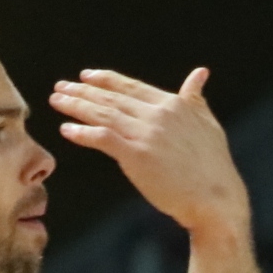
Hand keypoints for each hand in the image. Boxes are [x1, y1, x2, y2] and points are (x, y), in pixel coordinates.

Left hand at [48, 68, 248, 240]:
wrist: (216, 199)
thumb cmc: (214, 166)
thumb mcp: (207, 123)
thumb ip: (196, 98)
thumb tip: (200, 73)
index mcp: (173, 104)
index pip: (131, 86)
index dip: (106, 80)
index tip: (86, 76)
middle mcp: (157, 115)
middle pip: (112, 98)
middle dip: (83, 91)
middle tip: (61, 86)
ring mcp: (146, 134)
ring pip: (103, 114)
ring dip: (76, 106)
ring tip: (57, 100)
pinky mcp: (136, 156)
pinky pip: (102, 138)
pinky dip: (83, 132)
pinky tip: (67, 129)